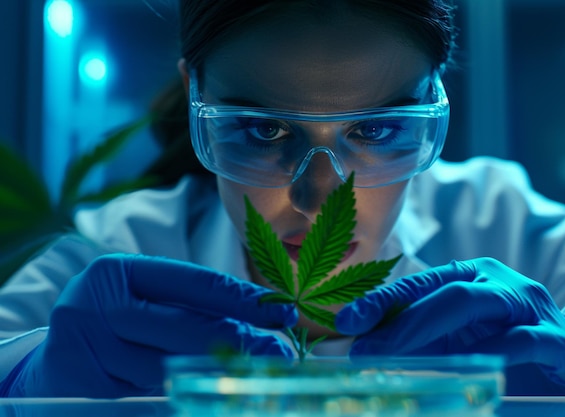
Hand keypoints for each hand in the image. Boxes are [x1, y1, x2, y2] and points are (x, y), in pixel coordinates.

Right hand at [1, 254, 296, 397]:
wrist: (50, 363)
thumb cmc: (114, 325)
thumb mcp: (145, 303)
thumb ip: (193, 310)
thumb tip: (263, 324)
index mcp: (117, 272)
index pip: (195, 283)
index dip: (244, 299)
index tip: (283, 312)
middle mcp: (96, 305)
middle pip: (184, 327)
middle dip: (240, 341)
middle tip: (280, 353)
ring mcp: (84, 349)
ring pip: (168, 369)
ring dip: (216, 375)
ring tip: (254, 376)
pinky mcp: (81, 388)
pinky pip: (146, 397)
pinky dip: (181, 398)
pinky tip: (208, 397)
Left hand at [335, 257, 564, 394]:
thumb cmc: (510, 350)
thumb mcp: (459, 343)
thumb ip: (420, 342)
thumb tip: (366, 348)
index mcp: (470, 278)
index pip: (417, 284)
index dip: (378, 301)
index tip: (344, 322)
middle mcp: (497, 282)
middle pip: (440, 291)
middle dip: (395, 320)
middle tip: (360, 349)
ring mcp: (528, 305)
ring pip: (470, 303)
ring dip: (422, 330)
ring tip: (389, 356)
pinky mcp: (558, 337)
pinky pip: (518, 340)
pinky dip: (485, 352)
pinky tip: (460, 367)